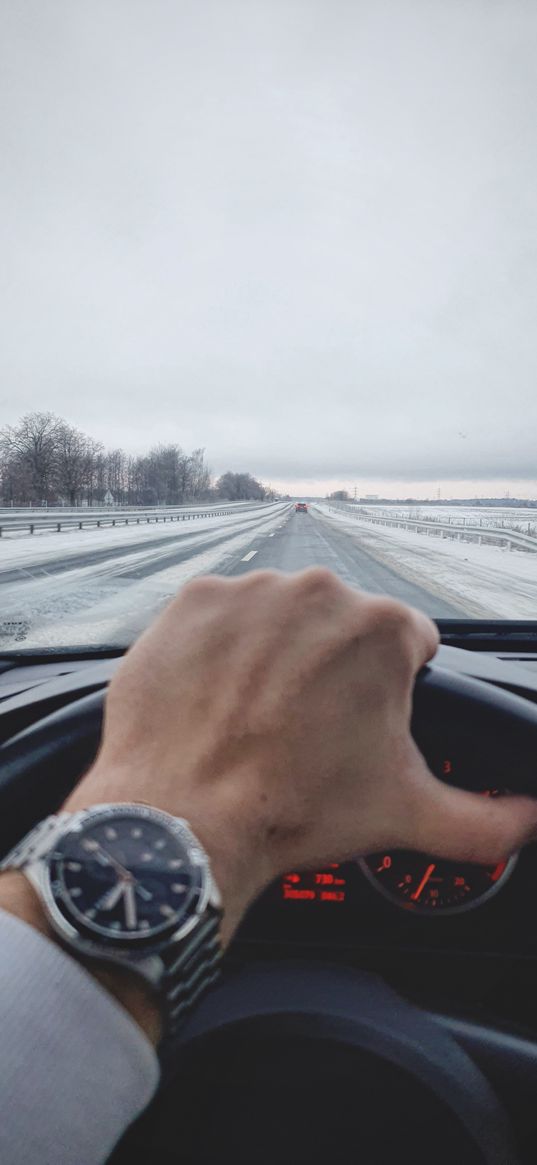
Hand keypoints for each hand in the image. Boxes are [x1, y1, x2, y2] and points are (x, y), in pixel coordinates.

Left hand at [64, 569, 536, 941]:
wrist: (183, 820)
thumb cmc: (291, 809)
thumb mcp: (406, 814)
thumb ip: (487, 819)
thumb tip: (528, 820)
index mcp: (383, 630)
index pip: (407, 642)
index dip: (387, 687)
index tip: (358, 720)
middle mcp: (319, 592)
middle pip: (340, 625)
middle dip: (330, 668)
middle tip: (304, 726)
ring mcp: (250, 591)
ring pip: (280, 616)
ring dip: (275, 653)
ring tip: (256, 713)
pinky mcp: (193, 600)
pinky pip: (221, 615)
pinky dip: (220, 647)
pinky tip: (216, 695)